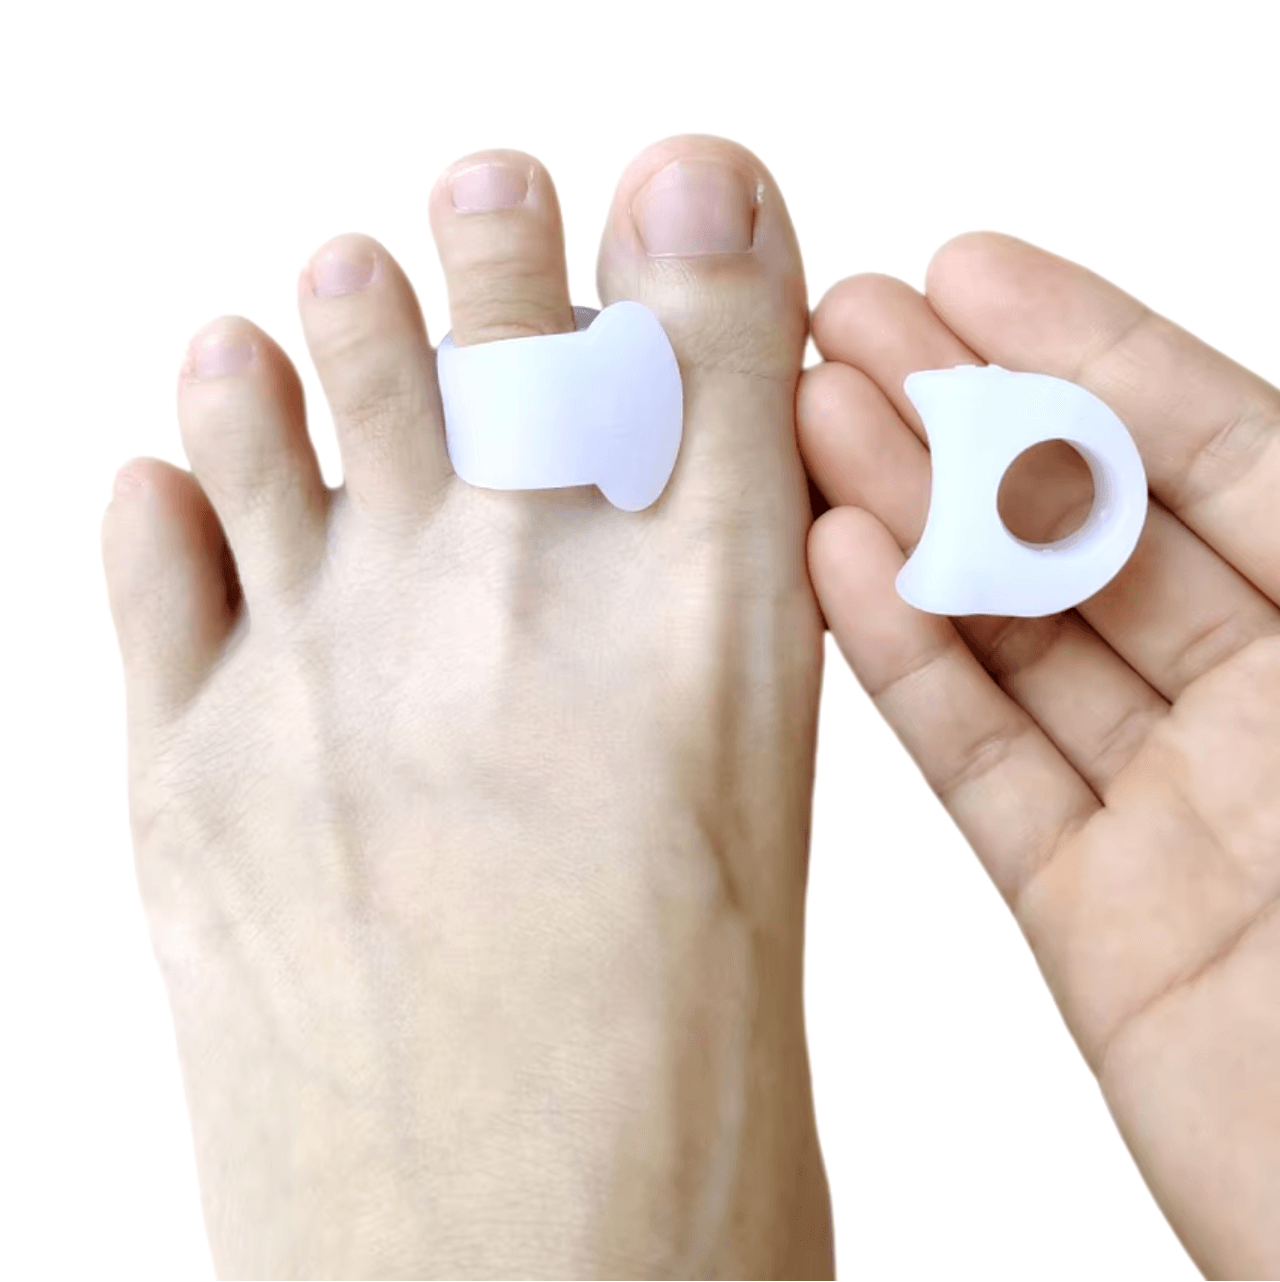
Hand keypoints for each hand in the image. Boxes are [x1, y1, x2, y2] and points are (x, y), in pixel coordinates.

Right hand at [799, 233, 1279, 1278]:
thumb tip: (1194, 437)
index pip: (1216, 449)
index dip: (1087, 351)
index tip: (970, 273)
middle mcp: (1268, 707)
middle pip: (1090, 529)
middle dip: (965, 416)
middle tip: (847, 331)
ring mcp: (1173, 809)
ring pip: (1016, 635)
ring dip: (909, 524)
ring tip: (810, 426)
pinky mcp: (1091, 913)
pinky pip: (983, 767)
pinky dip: (906, 670)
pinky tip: (836, 573)